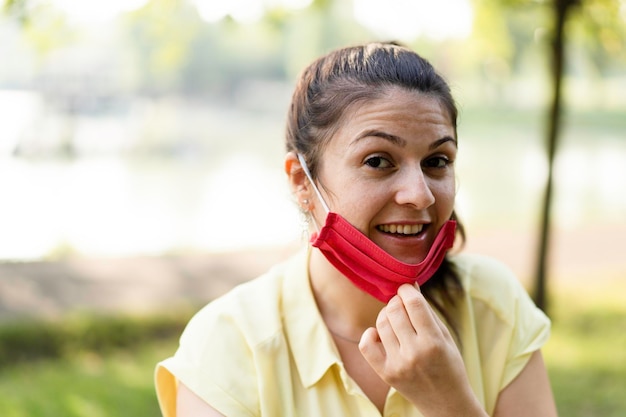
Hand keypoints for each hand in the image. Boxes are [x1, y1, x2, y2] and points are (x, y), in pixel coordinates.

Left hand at [358, 284, 485, 416]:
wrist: (446, 403)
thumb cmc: (449, 365)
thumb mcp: (444, 336)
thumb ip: (426, 311)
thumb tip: (410, 285)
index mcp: (434, 342)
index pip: (413, 303)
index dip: (406, 290)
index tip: (406, 288)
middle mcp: (414, 353)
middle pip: (394, 311)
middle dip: (396, 301)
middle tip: (401, 303)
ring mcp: (398, 364)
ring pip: (381, 324)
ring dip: (386, 314)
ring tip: (395, 318)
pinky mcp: (386, 373)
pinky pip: (366, 345)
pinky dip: (370, 333)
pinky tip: (379, 333)